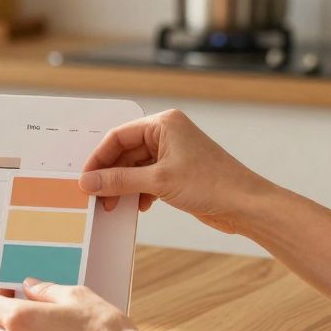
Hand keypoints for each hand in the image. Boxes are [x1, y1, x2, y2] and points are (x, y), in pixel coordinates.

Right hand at [79, 109, 266, 234]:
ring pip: (135, 167)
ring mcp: (173, 153)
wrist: (245, 205)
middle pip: (125, 152)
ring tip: (113, 205)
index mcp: (163, 123)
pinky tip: (139, 206)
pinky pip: (147, 178)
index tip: (85, 179)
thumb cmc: (211, 184)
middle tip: (96, 196)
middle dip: (110, 175)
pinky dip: (138, 192)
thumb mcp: (158, 181)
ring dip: (123, 187)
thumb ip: (119, 180)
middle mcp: (167, 134)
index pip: (118, 136)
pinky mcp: (177, 172)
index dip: (98, 158)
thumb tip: (88, 182)